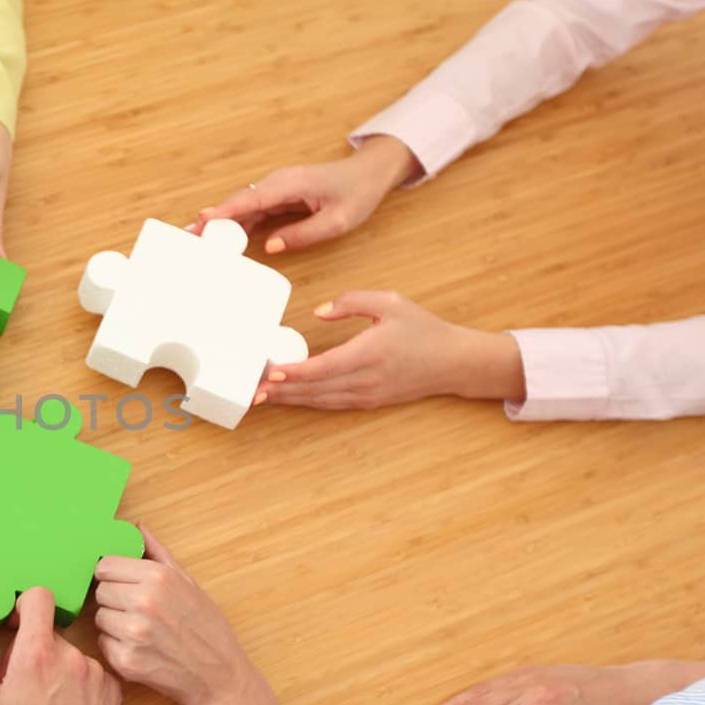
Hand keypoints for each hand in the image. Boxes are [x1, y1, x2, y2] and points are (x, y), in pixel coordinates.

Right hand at [0, 587, 121, 704]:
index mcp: (36, 653)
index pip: (38, 597)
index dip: (24, 605)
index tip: (16, 624)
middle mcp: (71, 657)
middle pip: (50, 633)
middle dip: (33, 650)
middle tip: (21, 684)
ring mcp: (95, 673)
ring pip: (70, 655)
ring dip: (57, 670)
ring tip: (44, 704)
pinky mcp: (112, 689)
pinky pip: (91, 673)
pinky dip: (78, 685)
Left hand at [93, 526, 245, 704]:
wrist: (219, 675)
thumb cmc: (206, 627)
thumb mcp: (188, 582)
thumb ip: (158, 553)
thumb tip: (137, 527)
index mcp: (158, 578)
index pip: (105, 565)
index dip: (113, 575)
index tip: (123, 584)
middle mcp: (143, 602)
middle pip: (100, 591)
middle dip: (114, 599)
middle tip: (136, 610)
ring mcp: (133, 633)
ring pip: (99, 617)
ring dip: (113, 623)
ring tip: (140, 630)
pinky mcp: (126, 661)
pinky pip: (103, 643)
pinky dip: (116, 646)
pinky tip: (139, 648)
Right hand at [197, 135, 419, 253]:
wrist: (369, 173)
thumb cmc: (357, 194)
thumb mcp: (338, 221)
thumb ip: (303, 234)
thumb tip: (270, 247)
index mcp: (291, 184)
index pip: (250, 200)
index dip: (224, 212)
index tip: (201, 221)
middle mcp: (278, 183)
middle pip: (237, 202)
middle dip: (210, 220)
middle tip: (184, 237)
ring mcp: (276, 189)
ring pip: (241, 207)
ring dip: (218, 223)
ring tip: (193, 240)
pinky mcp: (277, 196)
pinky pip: (251, 210)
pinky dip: (234, 223)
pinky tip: (220, 237)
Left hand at [256, 291, 524, 410]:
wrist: (454, 362)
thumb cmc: (423, 329)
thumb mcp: (390, 302)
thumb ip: (352, 301)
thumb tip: (318, 312)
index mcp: (370, 353)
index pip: (325, 367)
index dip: (296, 373)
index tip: (271, 373)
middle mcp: (366, 379)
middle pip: (315, 389)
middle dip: (281, 391)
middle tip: (251, 390)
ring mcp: (366, 395)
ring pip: (320, 400)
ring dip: (290, 400)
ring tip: (261, 396)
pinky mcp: (368, 402)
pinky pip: (331, 404)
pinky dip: (307, 402)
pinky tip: (288, 398)